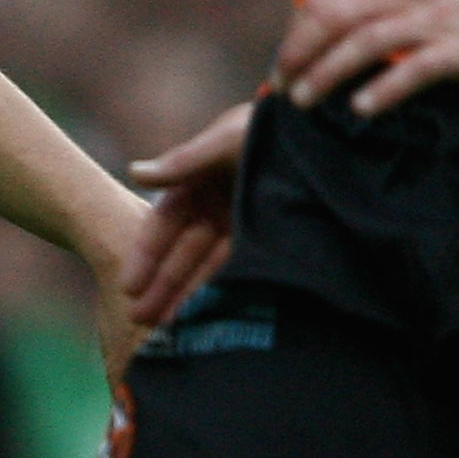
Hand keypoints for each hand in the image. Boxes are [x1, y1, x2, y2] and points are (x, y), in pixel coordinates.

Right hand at [123, 100, 250, 330]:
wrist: (328, 134)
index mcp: (198, 181)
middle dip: (161, 285)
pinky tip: (208, 317)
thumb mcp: (228, 139)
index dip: (146, 255)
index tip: (129, 286)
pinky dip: (223, 292)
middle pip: (183, 252)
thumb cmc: (271, 128)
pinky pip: (240, 270)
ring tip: (169, 329)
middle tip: (140, 319)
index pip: (164, 224)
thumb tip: (134, 173)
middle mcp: (216, 206)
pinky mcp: (269, 239)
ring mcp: (242, 225)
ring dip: (188, 296)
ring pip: (208, 266)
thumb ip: (184, 161)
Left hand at [272, 0, 458, 115]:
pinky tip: (362, 108)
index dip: (296, 33)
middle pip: (335, 19)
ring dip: (327, 73)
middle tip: (281, 87)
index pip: (326, 0)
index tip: (284, 64)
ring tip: (304, 100)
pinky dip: (384, 88)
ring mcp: (436, 19)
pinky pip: (416, 68)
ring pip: (365, 42)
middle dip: (299, 55)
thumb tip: (332, 24)